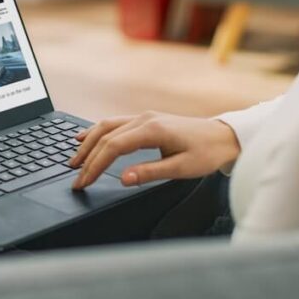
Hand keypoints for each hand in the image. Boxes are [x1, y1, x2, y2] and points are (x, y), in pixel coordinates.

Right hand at [68, 112, 239, 189]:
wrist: (225, 136)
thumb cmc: (208, 152)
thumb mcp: (182, 168)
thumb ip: (150, 172)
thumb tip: (122, 178)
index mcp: (152, 130)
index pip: (113, 147)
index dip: (95, 165)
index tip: (84, 181)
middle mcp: (144, 119)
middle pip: (104, 136)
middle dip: (87, 158)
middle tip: (75, 177)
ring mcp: (143, 116)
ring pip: (106, 126)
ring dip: (88, 142)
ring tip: (73, 160)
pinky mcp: (146, 120)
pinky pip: (114, 123)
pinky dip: (97, 131)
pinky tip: (85, 137)